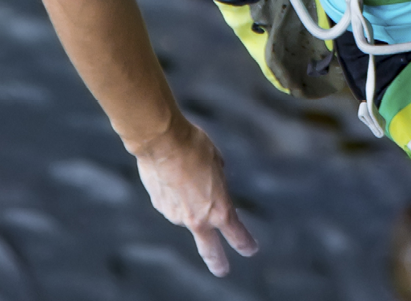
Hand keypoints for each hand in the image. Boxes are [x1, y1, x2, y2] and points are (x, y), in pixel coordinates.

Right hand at [132, 116, 258, 277]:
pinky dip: (175, 194)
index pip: (236, 234)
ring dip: (189, 202)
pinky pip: (172, 204)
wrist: (161, 141)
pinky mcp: (160, 207)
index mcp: (219, 209)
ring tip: (187, 172)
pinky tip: (173, 175)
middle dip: (217, 262)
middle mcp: (197, 219)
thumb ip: (218, 182)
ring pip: (187, 215)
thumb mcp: (217, 162)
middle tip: (222, 270)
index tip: (250, 249)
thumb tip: (211, 187)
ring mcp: (176, 216)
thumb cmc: (194, 147)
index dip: (245, 243)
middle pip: (209, 249)